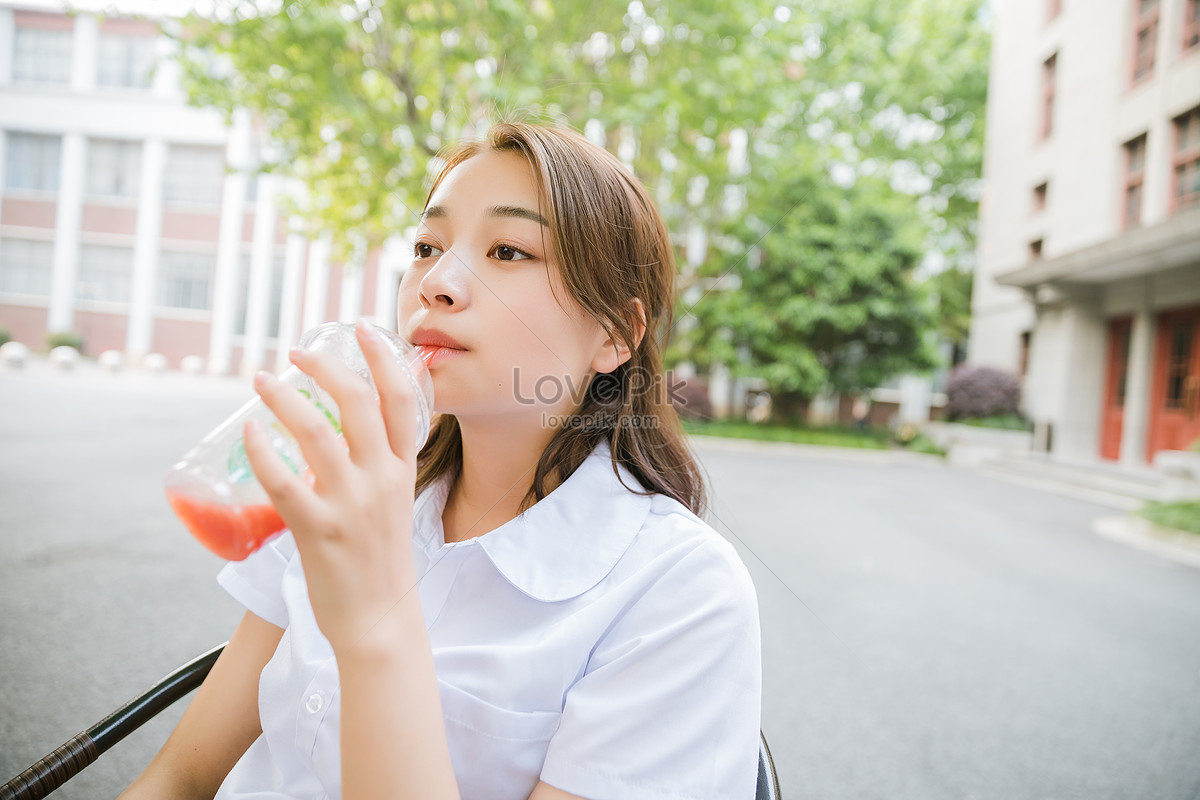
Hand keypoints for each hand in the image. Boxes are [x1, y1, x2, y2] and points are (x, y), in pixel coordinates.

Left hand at [243, 320, 423, 655]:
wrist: (380, 620)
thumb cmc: (381, 564)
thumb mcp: (394, 504)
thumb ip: (377, 468)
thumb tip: (344, 432)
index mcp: (403, 472)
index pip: (403, 401)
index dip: (383, 359)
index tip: (364, 331)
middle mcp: (382, 481)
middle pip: (359, 402)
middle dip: (326, 367)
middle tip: (298, 352)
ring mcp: (351, 505)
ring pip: (316, 432)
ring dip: (283, 398)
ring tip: (261, 380)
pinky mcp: (320, 531)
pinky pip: (284, 481)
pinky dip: (262, 450)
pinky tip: (249, 432)